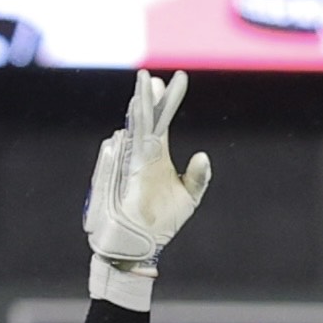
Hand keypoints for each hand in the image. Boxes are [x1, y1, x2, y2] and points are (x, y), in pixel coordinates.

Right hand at [83, 69, 211, 276]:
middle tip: (148, 76)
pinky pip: (121, 160)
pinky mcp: (122, 183)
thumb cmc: (162, 222)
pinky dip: (124, 145)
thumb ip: (198, 178)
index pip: (163, 121)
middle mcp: (142, 156)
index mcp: (157, 156)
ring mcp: (130, 167)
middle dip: (148, 99)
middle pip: (146, 121)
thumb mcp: (189, 199)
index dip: (170, 101)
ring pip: (133, 135)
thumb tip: (202, 155)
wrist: (141, 246)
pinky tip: (126, 131)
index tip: (178, 78)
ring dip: (136, 117)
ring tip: (139, 96)